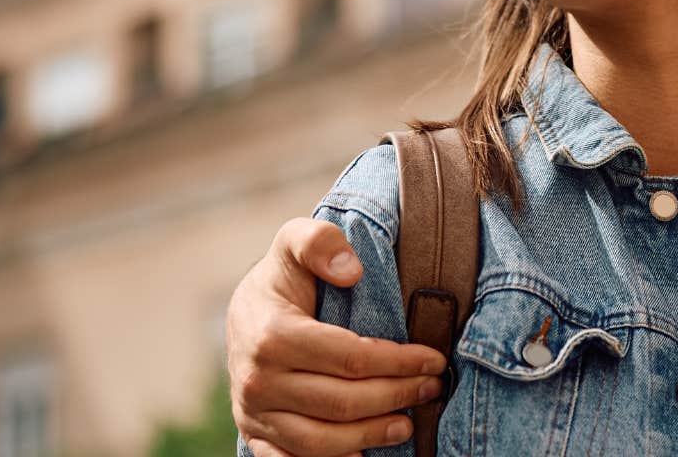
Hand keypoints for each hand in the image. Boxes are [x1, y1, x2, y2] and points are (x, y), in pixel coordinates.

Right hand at [230, 218, 446, 456]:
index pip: (351, 358)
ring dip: (370, 436)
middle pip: (341, 402)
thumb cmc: (283, 277)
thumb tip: (352, 270)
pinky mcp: (254, 433)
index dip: (399, 361)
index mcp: (272, 335)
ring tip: (408, 425)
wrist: (244, 313)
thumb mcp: (295, 242)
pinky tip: (363, 455)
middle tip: (432, 388)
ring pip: (320, 441)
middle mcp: (257, 380)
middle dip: (396, 397)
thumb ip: (319, 241)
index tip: (434, 359)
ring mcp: (253, 412)